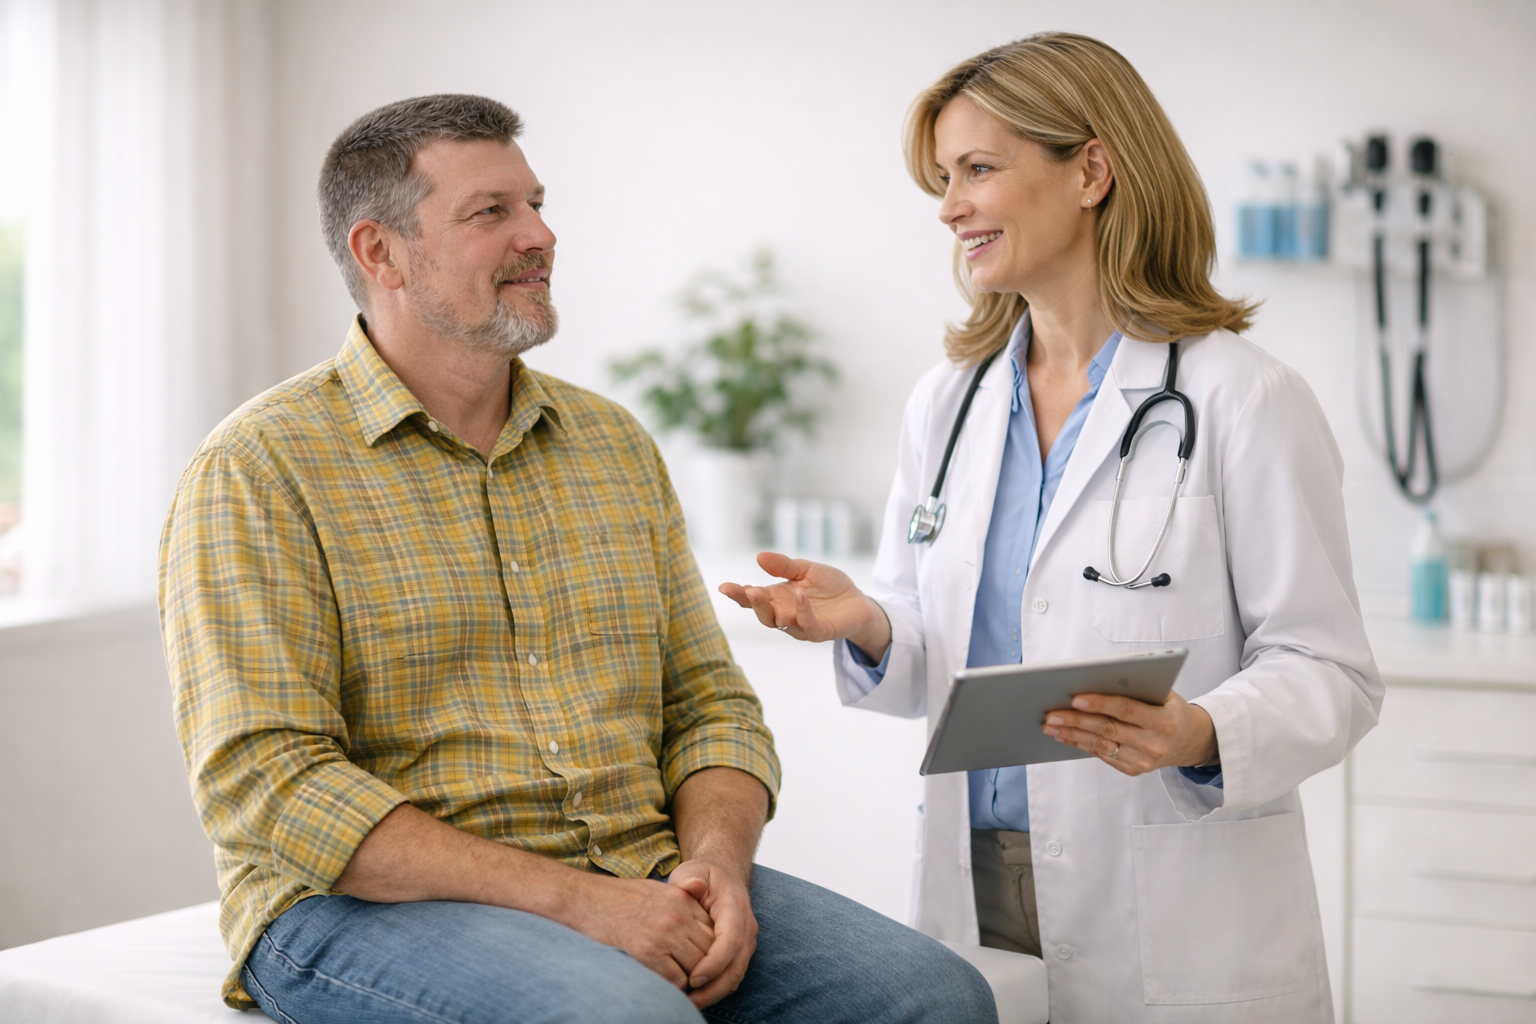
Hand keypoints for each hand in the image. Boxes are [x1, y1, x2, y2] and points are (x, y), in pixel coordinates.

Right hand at [561, 873, 715, 990]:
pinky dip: (673, 986)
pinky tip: (663, 981)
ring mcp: (665, 934)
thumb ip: (679, 905)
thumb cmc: (617, 898)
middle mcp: (679, 916)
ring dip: (690, 977)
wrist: (585, 899)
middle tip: (696, 975)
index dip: (709, 947)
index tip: (700, 957)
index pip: (713, 929)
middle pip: (710, 949)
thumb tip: (695, 927)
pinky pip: (677, 979)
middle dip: (704, 965)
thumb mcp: (656, 891)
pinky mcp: (649, 952)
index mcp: (682, 899)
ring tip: (680, 980)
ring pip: (697, 967)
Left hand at [668, 859, 757, 1008]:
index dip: (714, 963)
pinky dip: (717, 988)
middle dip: (714, 988)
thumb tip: (692, 885)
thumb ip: (690, 876)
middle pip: (737, 966)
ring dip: (715, 993)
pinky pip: (732, 974)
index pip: (730, 940)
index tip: (693, 978)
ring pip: (736, 975)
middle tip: (688, 1000)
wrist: (722, 875)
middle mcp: (746, 926)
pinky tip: (697, 995)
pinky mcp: (741, 951)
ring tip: (689, 1002)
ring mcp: (746, 940)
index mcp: (735, 907)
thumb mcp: (692, 869)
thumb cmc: (703, 875)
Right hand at [718, 551, 890, 657]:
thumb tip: (759, 556)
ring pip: (779, 623)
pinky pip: (807, 625)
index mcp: (778, 598)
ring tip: (762, 593)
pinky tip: (799, 596)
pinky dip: (802, 611)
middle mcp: (785, 614)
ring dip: (770, 610)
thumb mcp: (806, 570)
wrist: (858, 602)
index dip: (738, 594)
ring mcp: (800, 626)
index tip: (723, 587)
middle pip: (762, 614)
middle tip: (746, 591)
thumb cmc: (830, 587)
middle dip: (751, 603)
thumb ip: (784, 566)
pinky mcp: (819, 632)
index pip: (753, 598)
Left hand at [1042, 691, 1216, 775]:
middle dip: (1076, 721)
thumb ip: (1136, 687)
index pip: (1126, 710)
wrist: (1189, 740)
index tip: (1075, 698)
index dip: (1100, 704)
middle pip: (1108, 730)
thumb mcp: (1163, 694)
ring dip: (1072, 735)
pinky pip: (1102, 756)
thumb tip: (1094, 678)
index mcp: (1164, 720)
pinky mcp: (1134, 770)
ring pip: (1101, 746)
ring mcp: (1144, 761)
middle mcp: (1154, 744)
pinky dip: (1080, 745)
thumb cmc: (1169, 708)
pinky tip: (1065, 736)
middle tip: (1051, 714)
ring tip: (1050, 726)